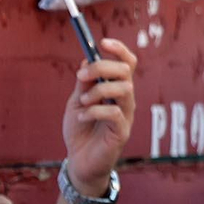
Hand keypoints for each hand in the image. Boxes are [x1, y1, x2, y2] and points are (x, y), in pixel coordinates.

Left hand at [61, 36, 137, 197]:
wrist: (78, 161)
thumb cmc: (80, 130)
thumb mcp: (76, 101)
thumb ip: (84, 83)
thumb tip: (87, 60)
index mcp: (116, 89)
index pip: (127, 63)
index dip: (119, 49)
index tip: (102, 42)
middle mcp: (125, 99)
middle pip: (126, 71)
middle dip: (102, 67)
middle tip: (81, 77)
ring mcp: (126, 115)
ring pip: (124, 89)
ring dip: (98, 90)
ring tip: (83, 102)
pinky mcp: (122, 132)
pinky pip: (115, 113)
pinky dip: (95, 111)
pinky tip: (83, 117)